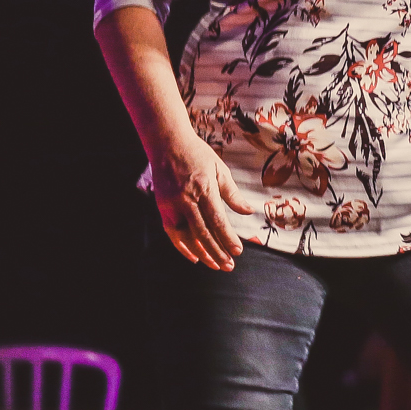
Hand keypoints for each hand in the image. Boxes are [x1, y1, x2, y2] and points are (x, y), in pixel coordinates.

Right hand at [152, 133, 257, 270]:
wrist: (167, 143)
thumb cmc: (198, 154)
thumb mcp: (220, 169)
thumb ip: (232, 194)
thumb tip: (248, 212)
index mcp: (204, 188)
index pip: (217, 220)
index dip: (227, 238)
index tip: (238, 251)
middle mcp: (186, 199)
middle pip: (203, 233)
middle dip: (217, 252)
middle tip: (229, 266)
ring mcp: (172, 205)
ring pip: (187, 236)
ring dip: (202, 253)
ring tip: (215, 265)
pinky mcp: (162, 207)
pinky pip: (172, 233)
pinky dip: (183, 247)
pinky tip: (195, 257)